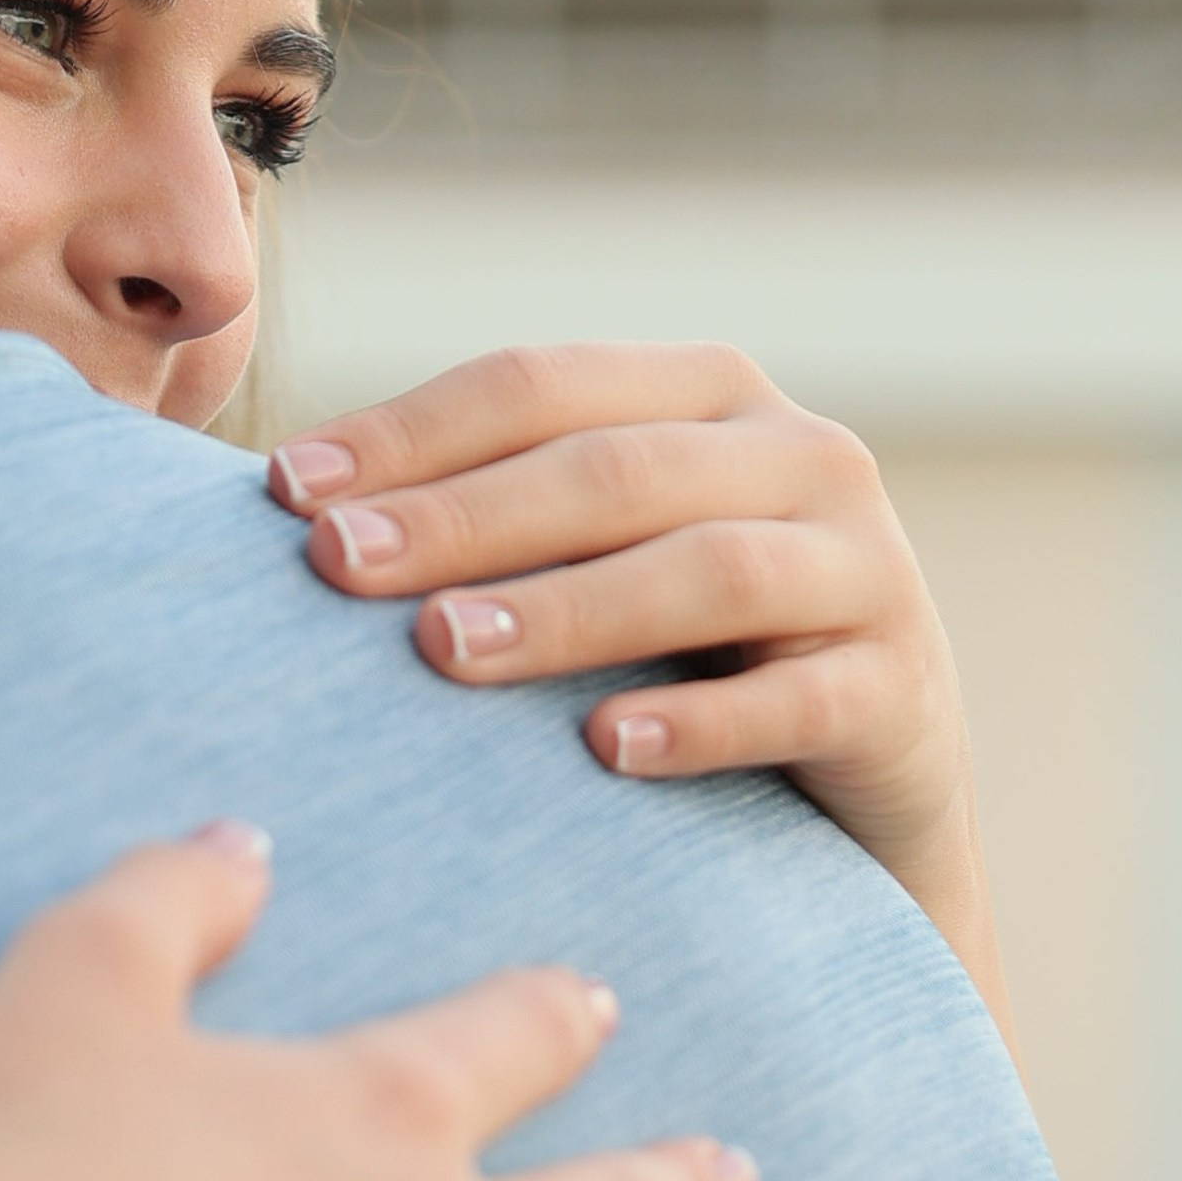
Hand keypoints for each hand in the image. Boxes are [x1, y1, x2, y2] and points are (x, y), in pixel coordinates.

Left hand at [270, 346, 1015, 1048]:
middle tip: (337, 565)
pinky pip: (802, 698)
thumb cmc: (688, 661)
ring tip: (446, 650)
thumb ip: (494, 520)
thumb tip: (277, 510)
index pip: (543, 382)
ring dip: (569, 609)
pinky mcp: (904, 690)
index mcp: (711, 394)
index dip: (410, 430)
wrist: (866, 798)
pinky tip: (606, 748)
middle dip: (466, 515)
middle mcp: (804, 455)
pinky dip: (702, 723)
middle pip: (618, 468)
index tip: (282, 493)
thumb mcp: (603, 559)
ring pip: (711, 570)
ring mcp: (869, 568)